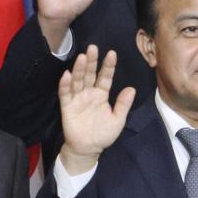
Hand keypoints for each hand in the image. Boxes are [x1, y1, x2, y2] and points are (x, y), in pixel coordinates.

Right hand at [56, 48, 135, 174]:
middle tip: (93, 47)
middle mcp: (89, 93)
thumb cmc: (103, 134)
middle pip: (90, 74)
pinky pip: (65, 94)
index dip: (108, 66)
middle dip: (92, 61)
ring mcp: (77, 99)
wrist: (88, 149)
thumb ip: (123, 104)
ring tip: (82, 57)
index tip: (111, 53)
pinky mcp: (67, 107)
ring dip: (79, 69)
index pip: (105, 77)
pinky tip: (66, 75)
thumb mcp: (118, 120)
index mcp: (101, 95)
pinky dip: (65, 85)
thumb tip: (132, 88)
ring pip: (78, 81)